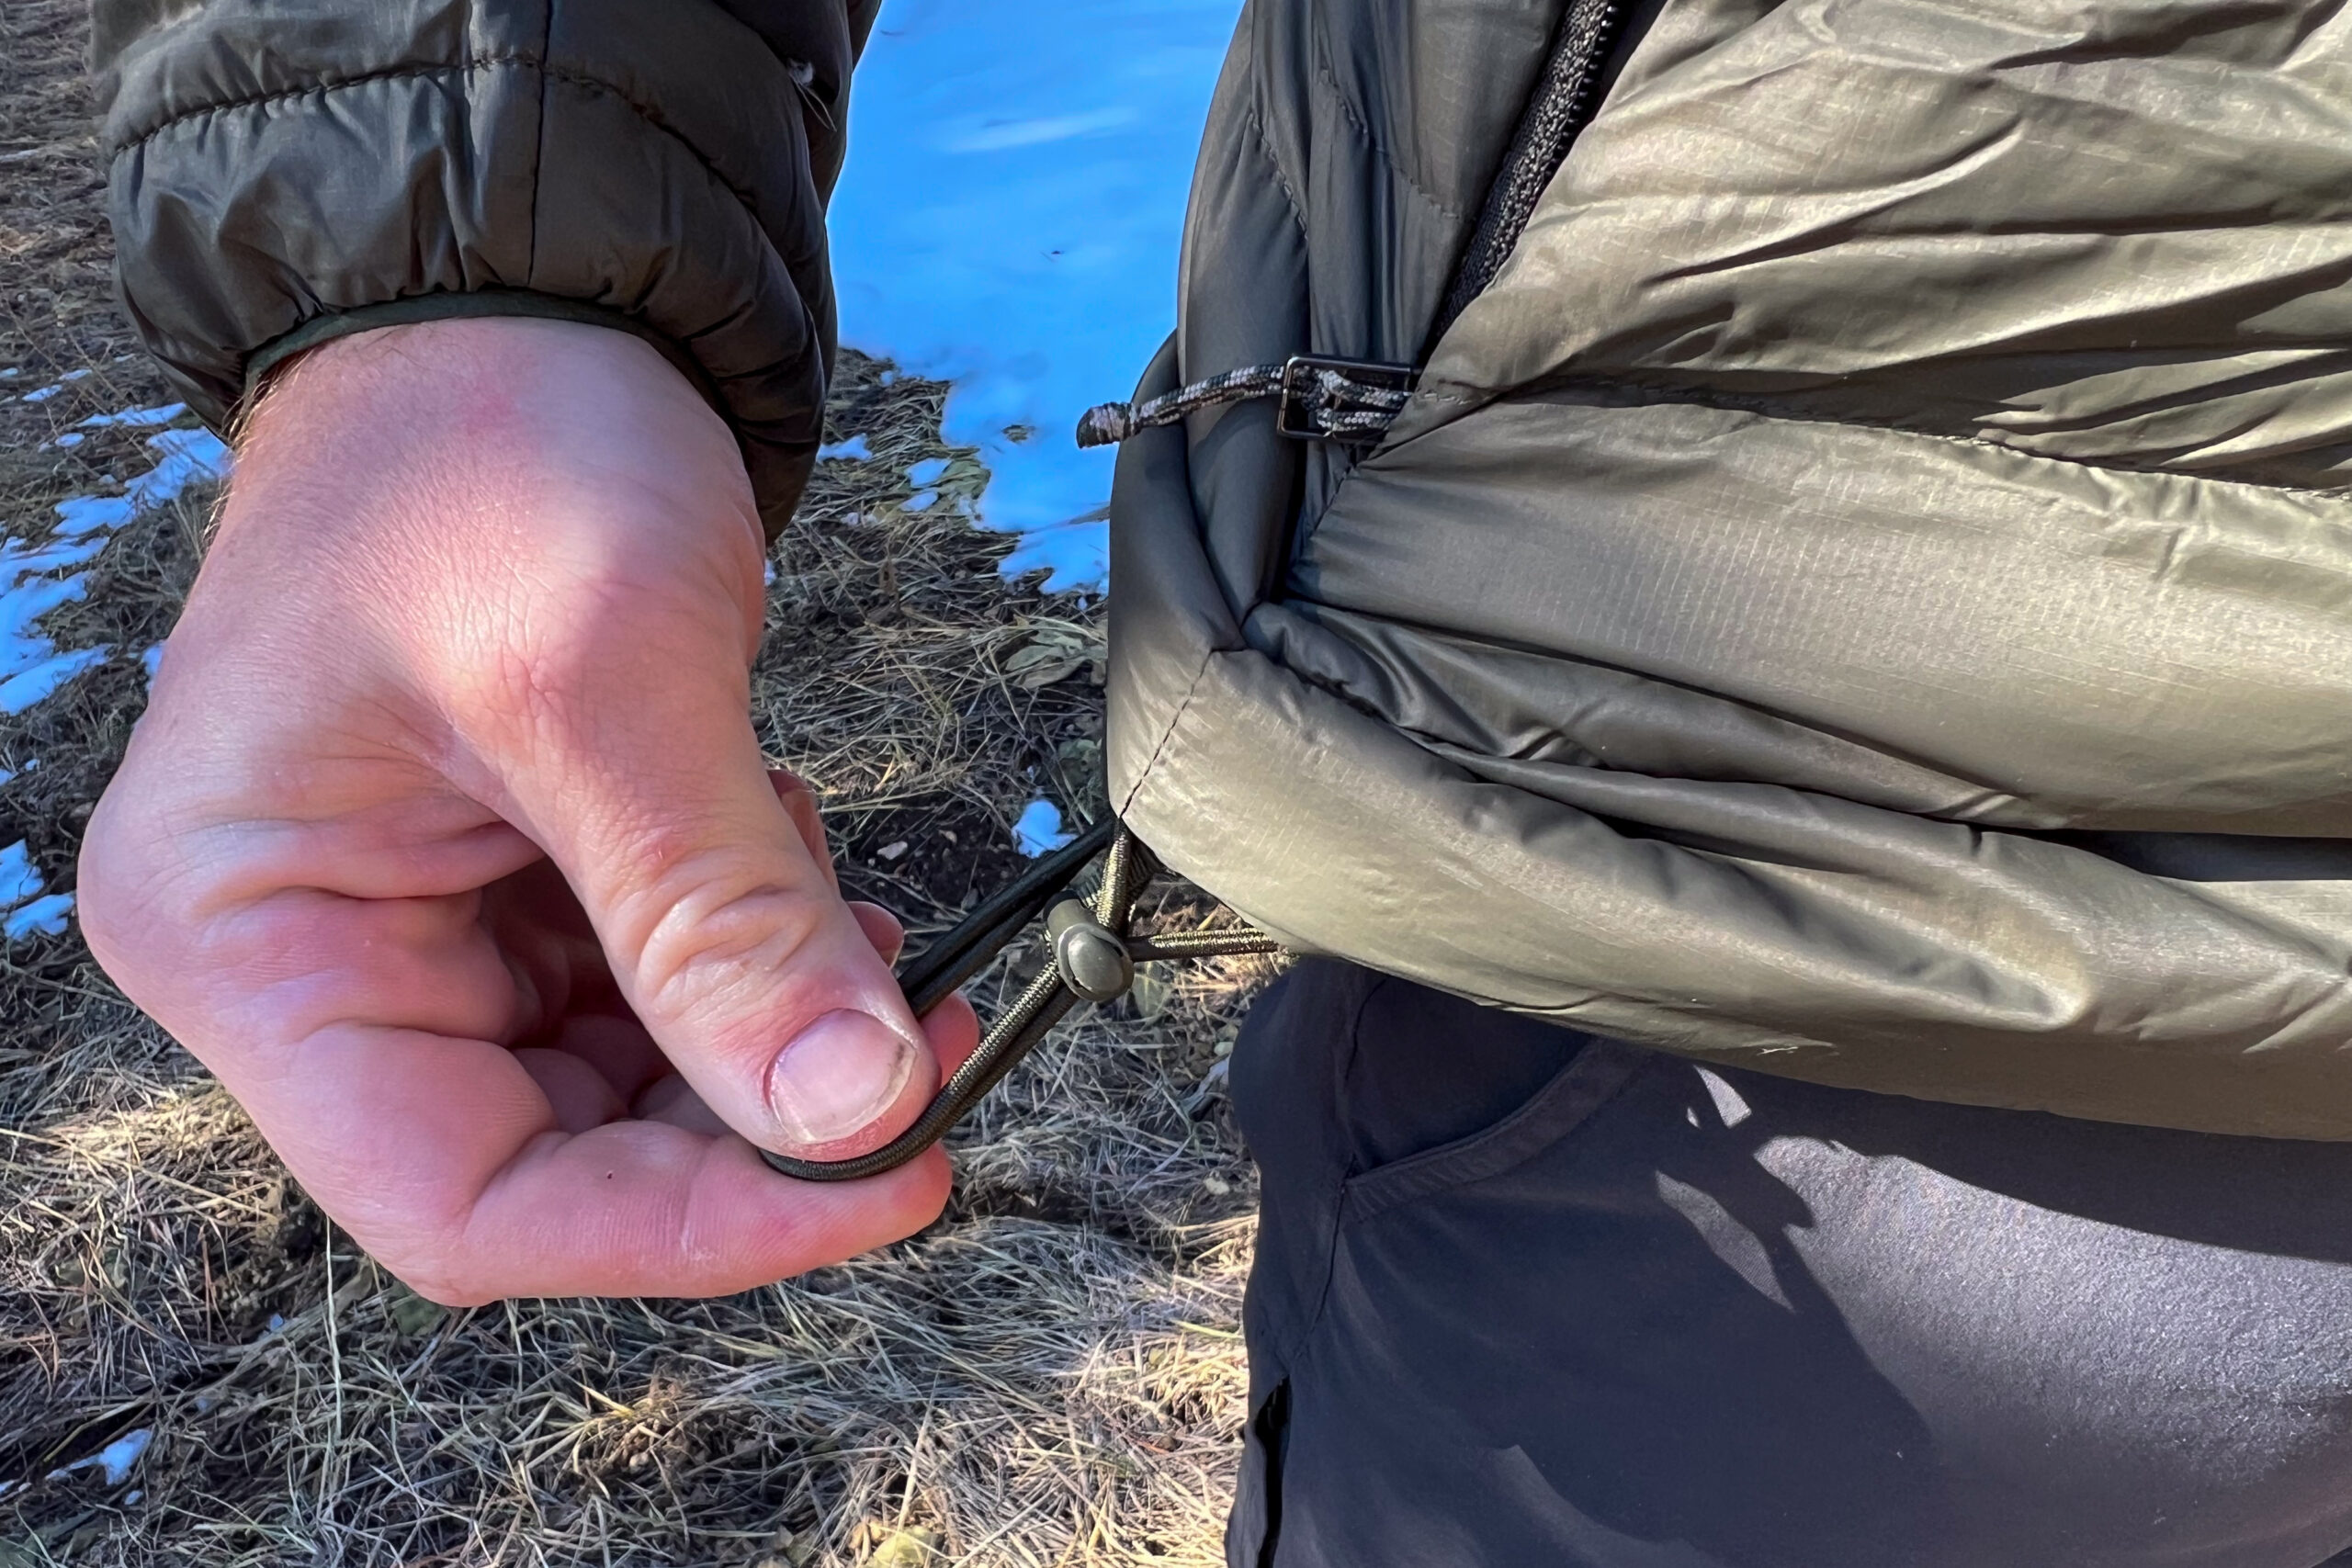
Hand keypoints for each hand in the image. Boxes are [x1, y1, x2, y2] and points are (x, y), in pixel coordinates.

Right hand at [78, 317, 977, 1304]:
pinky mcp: (516, 877)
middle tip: (918, 1062)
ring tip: (860, 933)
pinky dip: (755, 962)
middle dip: (752, 1123)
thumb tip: (853, 1116)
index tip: (878, 1182)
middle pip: (552, 1159)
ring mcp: (418, 919)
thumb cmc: (486, 443)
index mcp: (248, 936)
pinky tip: (805, 875)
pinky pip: (653, 992)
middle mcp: (310, 956)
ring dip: (767, 1039)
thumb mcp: (606, 686)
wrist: (520, 303)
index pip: (461, 1200)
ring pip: (624, 1085)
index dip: (684, 1229)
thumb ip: (723, 922)